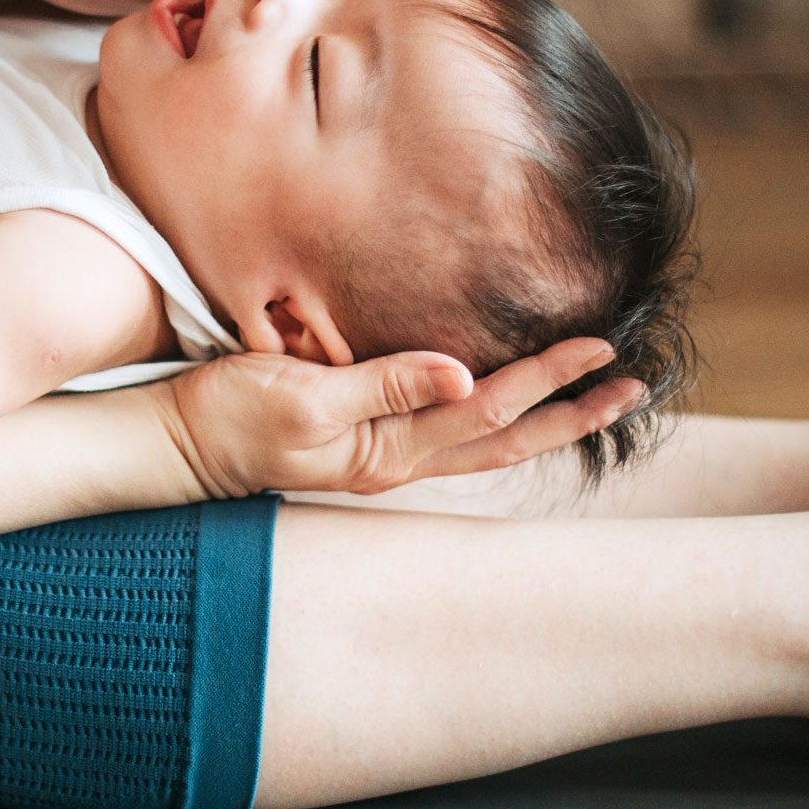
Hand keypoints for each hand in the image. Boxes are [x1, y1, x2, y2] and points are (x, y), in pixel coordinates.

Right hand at [157, 339, 641, 498]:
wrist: (176, 443)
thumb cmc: (230, 416)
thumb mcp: (304, 397)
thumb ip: (383, 385)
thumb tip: (464, 376)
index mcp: (385, 450)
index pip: (483, 412)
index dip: (543, 379)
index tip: (597, 348)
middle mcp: (394, 461)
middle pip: (502, 442)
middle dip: (570, 416)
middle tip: (631, 389)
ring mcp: (378, 455)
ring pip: (481, 444)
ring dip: (542, 423)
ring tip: (591, 400)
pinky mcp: (360, 440)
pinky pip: (447, 437)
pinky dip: (493, 423)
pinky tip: (504, 405)